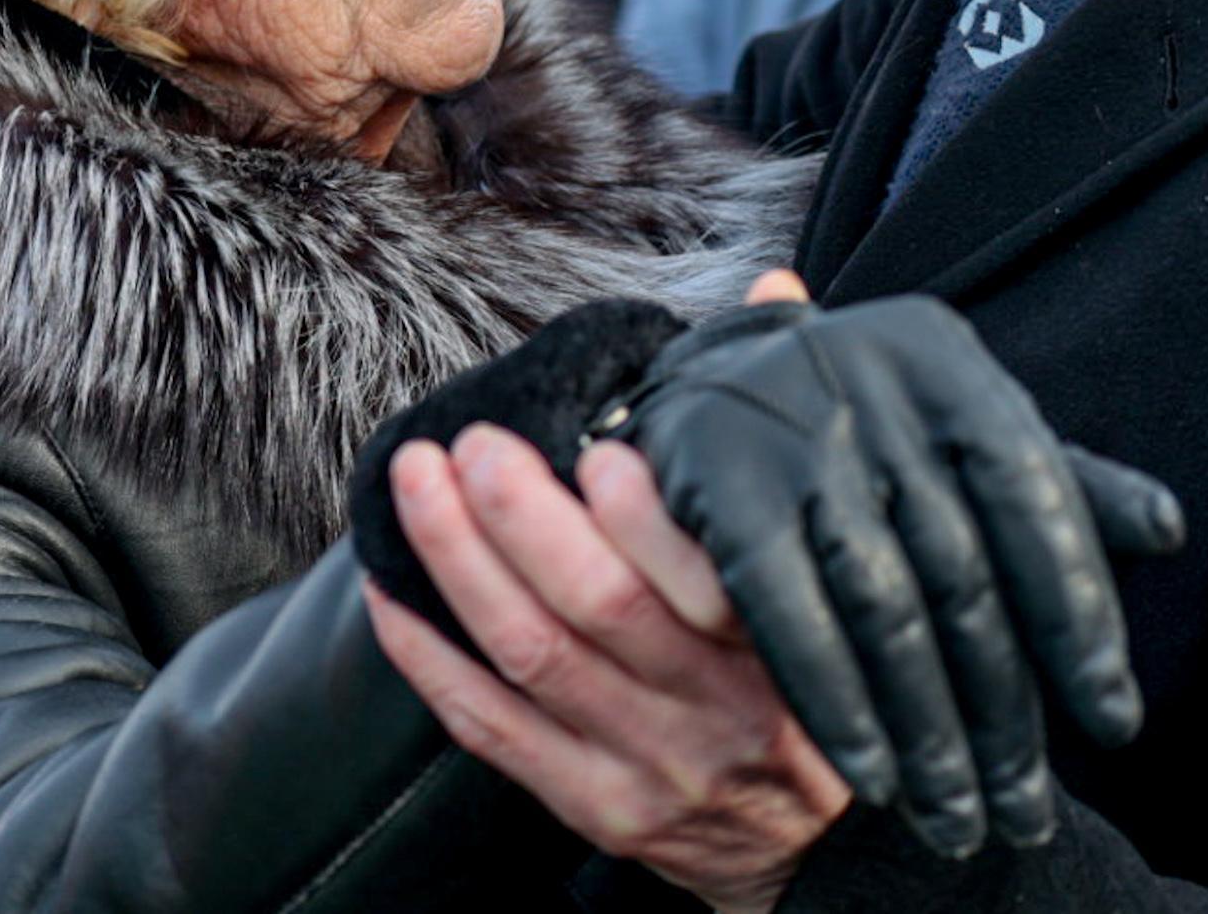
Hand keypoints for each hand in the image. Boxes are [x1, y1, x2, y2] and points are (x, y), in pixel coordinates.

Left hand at [366, 423, 850, 913]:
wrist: (818, 848)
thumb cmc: (807, 690)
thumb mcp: (817, 600)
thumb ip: (746, 509)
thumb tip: (702, 360)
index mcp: (772, 643)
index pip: (705, 575)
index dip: (639, 512)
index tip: (597, 452)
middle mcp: (712, 707)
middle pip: (598, 603)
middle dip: (520, 512)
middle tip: (475, 445)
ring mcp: (646, 764)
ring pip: (531, 652)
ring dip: (459, 559)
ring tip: (419, 484)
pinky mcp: (595, 806)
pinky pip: (488, 726)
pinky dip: (427, 655)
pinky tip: (389, 591)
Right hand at [607, 274, 1185, 858]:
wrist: (704, 382)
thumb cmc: (861, 424)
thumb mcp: (958, 430)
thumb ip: (1062, 483)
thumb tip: (1168, 530)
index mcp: (946, 361)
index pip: (1036, 501)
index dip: (1080, 618)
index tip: (1115, 723)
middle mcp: (872, 378)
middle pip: (963, 573)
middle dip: (1003, 710)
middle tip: (1028, 810)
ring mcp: (790, 426)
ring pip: (884, 605)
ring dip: (927, 731)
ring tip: (960, 820)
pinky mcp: (720, 479)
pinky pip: (788, 613)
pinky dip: (836, 704)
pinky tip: (874, 778)